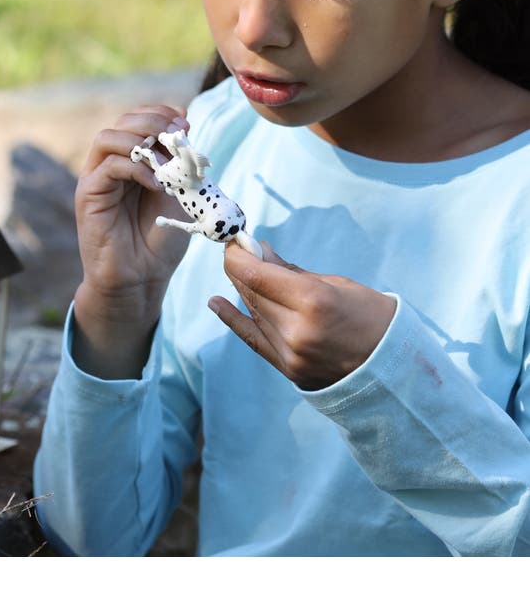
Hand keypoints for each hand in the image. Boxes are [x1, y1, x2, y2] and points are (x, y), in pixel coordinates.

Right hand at [75, 105, 194, 310]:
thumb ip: (178, 161)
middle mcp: (110, 165)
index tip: (185, 123)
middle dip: (154, 120)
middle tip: (178, 133)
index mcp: (132, 161)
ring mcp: (97, 178)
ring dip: (140, 138)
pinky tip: (156, 184)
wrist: (141, 279)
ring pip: (108, 137)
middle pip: (123, 121)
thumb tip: (184, 123)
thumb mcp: (178, 193)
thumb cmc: (160, 241)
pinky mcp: (89, 195)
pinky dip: (135, 168)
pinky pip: (108, 165)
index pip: (138, 120)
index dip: (161, 114)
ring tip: (165, 157)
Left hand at [208, 242, 396, 389]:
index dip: (238, 255)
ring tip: (240, 270)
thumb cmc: (373, 316)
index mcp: (313, 300)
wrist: (393, 367)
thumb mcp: (337, 284)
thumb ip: (293, 272)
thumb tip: (260, 252)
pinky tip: (216, 303)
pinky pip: (253, 339)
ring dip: (243, 289)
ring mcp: (290, 353)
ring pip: (252, 312)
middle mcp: (296, 328)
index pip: (257, 274)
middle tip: (235, 250)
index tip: (233, 241)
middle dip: (239, 267)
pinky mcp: (288, 369)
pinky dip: (233, 319)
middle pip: (251, 292)